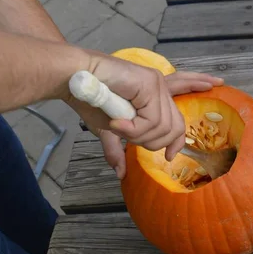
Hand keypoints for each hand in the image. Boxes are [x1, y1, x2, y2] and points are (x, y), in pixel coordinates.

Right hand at [70, 56, 223, 178]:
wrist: (72, 79)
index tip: (170, 156)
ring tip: (118, 127)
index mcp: (155, 97)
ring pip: (164, 127)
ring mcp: (157, 84)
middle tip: (128, 136)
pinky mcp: (150, 83)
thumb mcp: (108, 130)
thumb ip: (118, 150)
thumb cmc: (90, 100)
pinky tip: (118, 123)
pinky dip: (135, 128)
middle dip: (152, 141)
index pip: (180, 119)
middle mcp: (160, 89)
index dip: (178, 141)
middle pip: (175, 128)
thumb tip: (120, 174)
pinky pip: (153, 119)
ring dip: (138, 134)